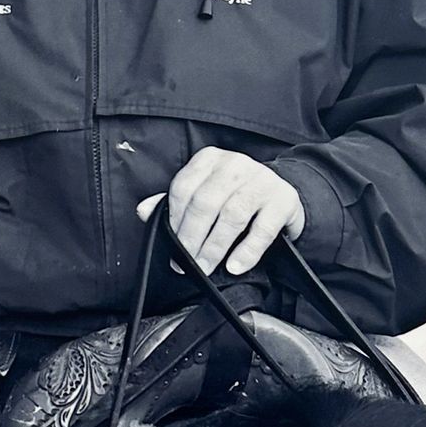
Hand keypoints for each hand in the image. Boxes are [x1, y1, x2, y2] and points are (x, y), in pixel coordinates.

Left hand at [138, 147, 304, 275]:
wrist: (282, 194)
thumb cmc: (236, 196)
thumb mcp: (205, 191)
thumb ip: (176, 201)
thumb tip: (142, 211)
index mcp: (210, 159)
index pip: (184, 188)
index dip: (175, 220)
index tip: (172, 246)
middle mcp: (236, 164)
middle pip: (206, 202)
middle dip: (192, 237)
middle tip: (186, 262)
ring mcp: (262, 180)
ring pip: (232, 214)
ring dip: (215, 246)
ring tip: (206, 267)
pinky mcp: (283, 200)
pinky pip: (262, 229)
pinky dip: (247, 251)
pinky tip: (235, 266)